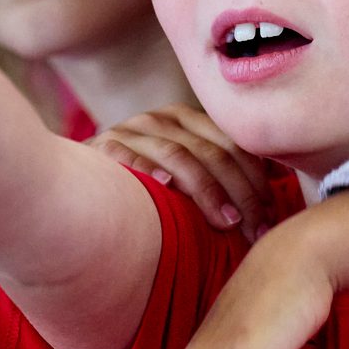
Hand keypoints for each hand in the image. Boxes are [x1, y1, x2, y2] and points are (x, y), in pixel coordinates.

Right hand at [90, 105, 275, 237]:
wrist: (77, 185)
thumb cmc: (141, 190)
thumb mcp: (182, 177)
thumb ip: (218, 179)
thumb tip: (271, 206)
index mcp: (185, 120)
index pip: (232, 142)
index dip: (256, 181)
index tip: (270, 217)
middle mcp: (159, 120)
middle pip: (211, 152)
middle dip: (240, 193)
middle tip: (254, 228)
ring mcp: (130, 131)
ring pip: (179, 154)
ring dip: (207, 191)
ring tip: (226, 222)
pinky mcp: (102, 147)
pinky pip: (129, 156)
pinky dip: (149, 170)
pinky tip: (166, 188)